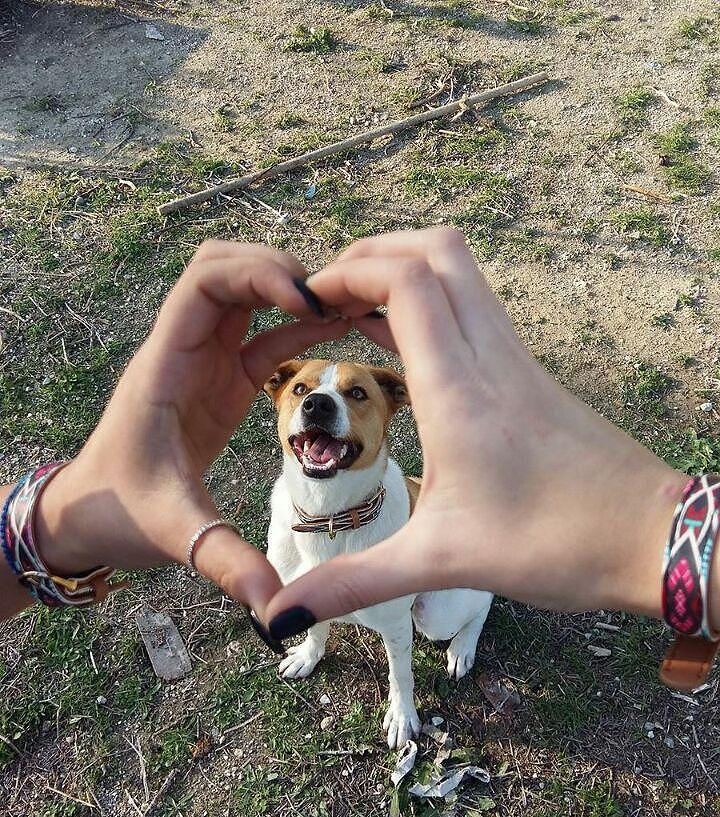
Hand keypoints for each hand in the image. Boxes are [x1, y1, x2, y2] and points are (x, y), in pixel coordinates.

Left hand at [36, 241, 347, 617]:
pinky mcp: (220, 382)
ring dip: (290, 292)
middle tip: (330, 300)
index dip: (258, 275)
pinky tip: (333, 333)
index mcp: (165, 365)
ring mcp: (203, 362)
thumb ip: (226, 561)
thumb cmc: (116, 512)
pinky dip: (296, 328)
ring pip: (245, 295)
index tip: (306, 301)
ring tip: (344, 307)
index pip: (204, 282)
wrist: (85, 516)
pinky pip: (262, 338)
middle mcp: (183, 350)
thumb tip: (275, 609)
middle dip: (278, 270)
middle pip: (226, 270)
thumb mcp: (174, 531)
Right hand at [265, 228, 690, 634]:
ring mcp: (515, 358)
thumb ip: (356, 581)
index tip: (307, 301)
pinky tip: (403, 347)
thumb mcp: (443, 561)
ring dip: (404, 273)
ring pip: (460, 272)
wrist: (652, 536)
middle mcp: (490, 355)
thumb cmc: (557, 544)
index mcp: (460, 389)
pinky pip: (474, 310)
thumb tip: (284, 615)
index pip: (407, 281)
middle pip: (436, 250)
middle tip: (328, 295)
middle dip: (373, 254)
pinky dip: (430, 305)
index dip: (350, 272)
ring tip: (354, 314)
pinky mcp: (529, 372)